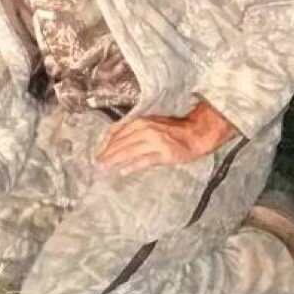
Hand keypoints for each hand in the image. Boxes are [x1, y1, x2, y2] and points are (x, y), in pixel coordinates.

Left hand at [96, 100, 235, 176]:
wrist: (196, 134)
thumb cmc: (174, 131)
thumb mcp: (151, 125)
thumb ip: (134, 131)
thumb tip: (114, 141)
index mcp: (141, 122)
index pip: (117, 132)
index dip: (106, 143)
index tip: (98, 153)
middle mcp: (145, 129)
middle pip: (121, 142)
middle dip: (107, 153)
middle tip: (98, 163)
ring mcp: (155, 141)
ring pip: (129, 150)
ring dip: (115, 159)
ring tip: (105, 167)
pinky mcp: (164, 153)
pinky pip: (144, 160)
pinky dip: (132, 165)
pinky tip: (123, 171)